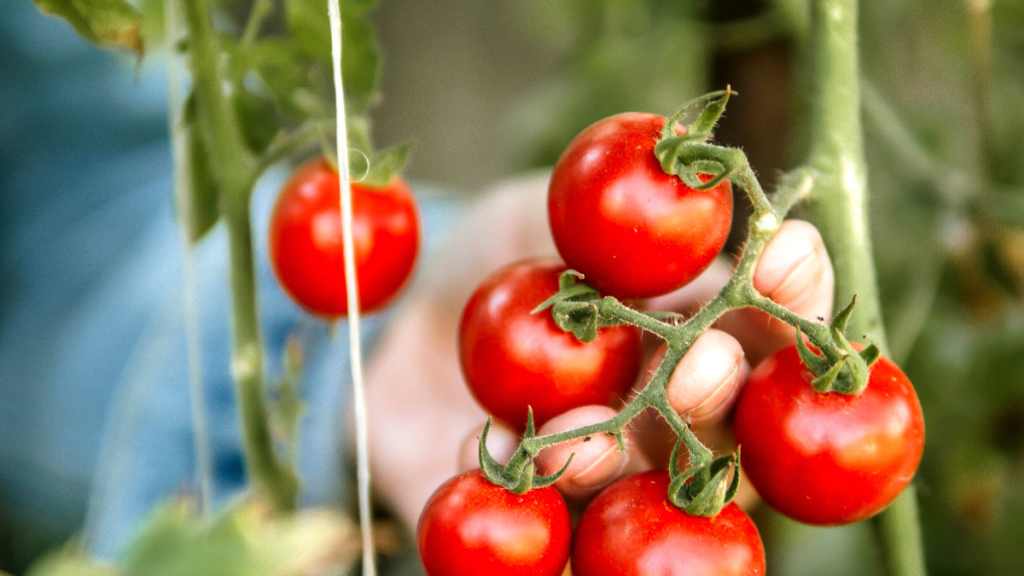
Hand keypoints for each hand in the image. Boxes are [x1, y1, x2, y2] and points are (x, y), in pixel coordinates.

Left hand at [366, 173, 833, 529]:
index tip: (790, 248)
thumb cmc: (505, 254)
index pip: (769, 322)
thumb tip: (673, 165)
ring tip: (578, 438)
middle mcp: (668, 415)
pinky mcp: (537, 507)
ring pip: (631, 485)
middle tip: (703, 363)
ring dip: (613, 460)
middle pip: (717, 422)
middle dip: (713, 391)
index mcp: (695, 334)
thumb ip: (599, 206)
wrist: (414, 321)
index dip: (794, 291)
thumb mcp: (541, 208)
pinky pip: (537, 513)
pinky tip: (496, 452)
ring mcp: (608, 473)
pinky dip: (517, 481)